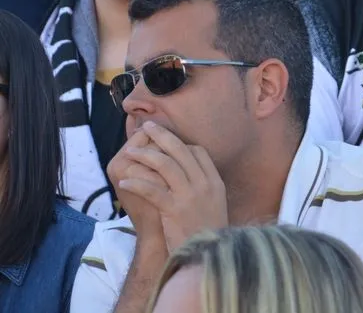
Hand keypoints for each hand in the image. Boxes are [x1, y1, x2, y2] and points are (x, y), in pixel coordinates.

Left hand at [119, 121, 228, 251]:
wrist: (206, 258)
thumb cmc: (205, 234)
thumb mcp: (213, 206)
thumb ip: (203, 188)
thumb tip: (187, 173)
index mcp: (215, 182)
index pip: (198, 152)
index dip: (180, 143)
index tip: (165, 141)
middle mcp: (205, 185)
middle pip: (181, 151)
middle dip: (161, 136)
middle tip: (146, 127)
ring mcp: (190, 196)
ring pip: (165, 165)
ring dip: (145, 156)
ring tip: (130, 153)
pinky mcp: (174, 210)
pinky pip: (152, 189)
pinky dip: (137, 183)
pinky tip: (124, 182)